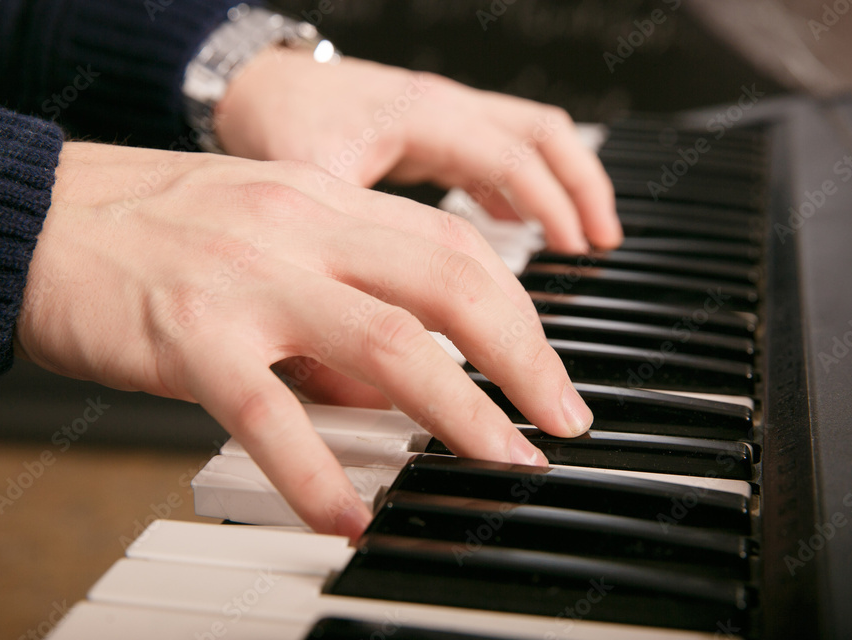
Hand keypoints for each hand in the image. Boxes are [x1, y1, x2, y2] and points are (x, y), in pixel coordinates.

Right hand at [16, 143, 594, 538]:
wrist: (37, 217)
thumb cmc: (154, 227)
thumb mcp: (266, 233)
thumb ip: (340, 296)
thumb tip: (399, 386)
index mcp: (324, 200)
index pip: (452, 248)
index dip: (516, 310)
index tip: (543, 367)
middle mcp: (301, 228)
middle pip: (448, 285)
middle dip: (521, 358)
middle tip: (558, 420)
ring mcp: (249, 279)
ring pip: (385, 343)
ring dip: (458, 411)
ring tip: (500, 461)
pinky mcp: (189, 334)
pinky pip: (268, 411)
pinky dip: (317, 471)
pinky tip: (348, 515)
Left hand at [214, 49, 621, 253]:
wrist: (249, 79)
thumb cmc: (272, 121)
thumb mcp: (305, 189)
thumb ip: (344, 256)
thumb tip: (373, 348)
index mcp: (422, 114)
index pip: (513, 158)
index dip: (552, 208)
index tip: (574, 253)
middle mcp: (444, 104)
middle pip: (545, 135)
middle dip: (582, 192)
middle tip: (601, 248)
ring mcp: (444, 112)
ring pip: (532, 135)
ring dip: (564, 183)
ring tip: (583, 241)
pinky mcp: (435, 129)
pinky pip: (501, 147)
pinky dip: (524, 186)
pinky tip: (519, 226)